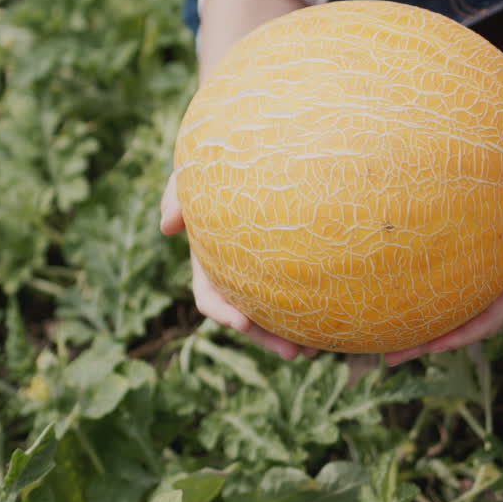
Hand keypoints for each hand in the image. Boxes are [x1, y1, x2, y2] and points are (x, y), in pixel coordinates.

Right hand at [160, 170, 319, 360]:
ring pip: (277, 312)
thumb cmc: (221, 159)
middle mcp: (237, 272)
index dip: (223, 313)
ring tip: (317, 352)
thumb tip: (167, 228)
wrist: (265, 148)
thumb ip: (177, 192)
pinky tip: (335, 322)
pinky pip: (302, 292)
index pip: (210, 295)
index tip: (242, 323)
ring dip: (294, 335)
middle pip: (249, 315)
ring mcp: (265, 269)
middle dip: (267, 338)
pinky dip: (315, 310)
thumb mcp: (192, 170)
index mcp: (210, 260)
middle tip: (294, 353)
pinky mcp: (293, 261)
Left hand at [382, 143, 502, 366]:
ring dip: (423, 335)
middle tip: (389, 358)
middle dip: (431, 344)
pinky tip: (397, 312)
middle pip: (468, 326)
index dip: (466, 334)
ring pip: (457, 315)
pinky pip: (452, 294)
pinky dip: (427, 308)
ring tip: (384, 349)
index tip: (434, 347)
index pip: (494, 314)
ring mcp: (491, 279)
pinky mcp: (476, 267)